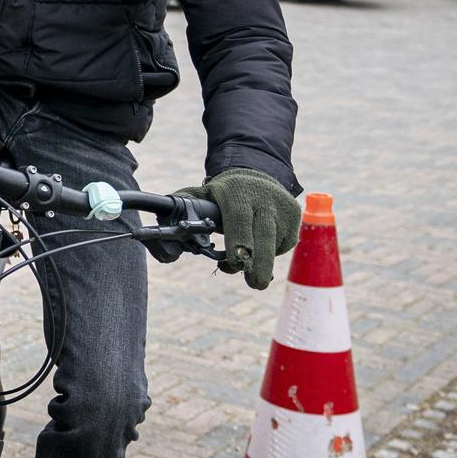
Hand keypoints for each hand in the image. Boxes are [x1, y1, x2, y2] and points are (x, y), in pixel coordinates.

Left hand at [174, 168, 301, 289]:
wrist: (259, 173)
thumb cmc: (226, 192)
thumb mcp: (205, 193)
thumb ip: (186, 203)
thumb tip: (161, 216)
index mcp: (237, 194)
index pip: (240, 222)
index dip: (238, 245)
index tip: (234, 264)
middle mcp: (263, 201)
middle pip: (264, 238)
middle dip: (259, 264)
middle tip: (254, 283)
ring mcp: (282, 209)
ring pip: (275, 245)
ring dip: (263, 263)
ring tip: (251, 272)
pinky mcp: (295, 218)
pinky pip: (285, 244)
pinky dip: (273, 252)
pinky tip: (261, 246)